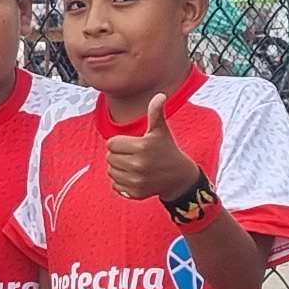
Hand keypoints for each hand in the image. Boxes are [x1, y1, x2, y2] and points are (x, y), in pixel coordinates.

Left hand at [105, 86, 204, 201]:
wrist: (179, 176)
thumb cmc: (167, 149)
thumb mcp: (161, 130)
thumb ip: (156, 112)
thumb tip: (160, 95)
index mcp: (142, 146)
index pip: (112, 143)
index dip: (120, 142)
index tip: (132, 144)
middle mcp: (138, 165)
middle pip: (109, 157)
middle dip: (119, 155)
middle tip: (133, 155)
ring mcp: (137, 181)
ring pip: (111, 171)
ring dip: (118, 168)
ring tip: (133, 165)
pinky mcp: (135, 193)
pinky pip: (115, 185)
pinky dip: (121, 182)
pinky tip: (134, 177)